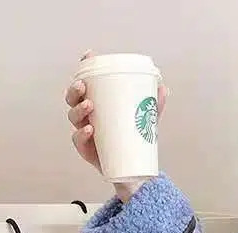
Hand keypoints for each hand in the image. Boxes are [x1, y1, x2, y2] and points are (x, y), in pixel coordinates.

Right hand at [65, 50, 168, 201]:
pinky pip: (78, 141)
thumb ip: (154, 106)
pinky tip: (89, 129)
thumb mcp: (145, 121)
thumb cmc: (133, 141)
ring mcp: (84, 132)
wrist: (132, 172)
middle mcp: (87, 116)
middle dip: (75, 89)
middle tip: (83, 86)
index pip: (86, 83)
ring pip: (73, 116)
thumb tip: (164, 88)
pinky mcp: (87, 150)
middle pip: (73, 98)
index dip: (84, 68)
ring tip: (90, 106)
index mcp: (97, 104)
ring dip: (79, 109)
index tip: (88, 56)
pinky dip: (81, 134)